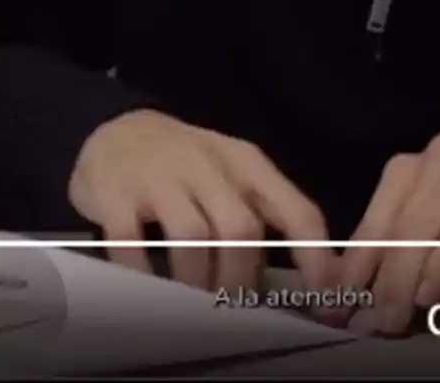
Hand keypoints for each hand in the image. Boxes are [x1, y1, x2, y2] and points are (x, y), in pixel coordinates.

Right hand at [69, 109, 332, 293]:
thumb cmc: (187, 164)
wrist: (117, 128)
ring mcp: (160, 177)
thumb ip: (261, 215)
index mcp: (248, 164)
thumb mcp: (232, 175)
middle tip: (233, 311)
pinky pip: (132, 242)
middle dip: (242, 280)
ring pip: (194, 237)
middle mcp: (209, 166)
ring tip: (193, 307)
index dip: (315, 261)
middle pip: (242, 230)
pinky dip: (143, 272)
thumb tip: (294, 284)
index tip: (323, 303)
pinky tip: (148, 290)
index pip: (298, 212)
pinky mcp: (117, 192)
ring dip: (198, 281)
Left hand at [341, 132, 439, 334]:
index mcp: (408, 168)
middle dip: (377, 280)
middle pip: (395, 227)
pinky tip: (429, 295)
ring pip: (422, 230)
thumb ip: (399, 256)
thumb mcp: (435, 233)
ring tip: (394, 317)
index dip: (353, 266)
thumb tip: (358, 298)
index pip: (373, 222)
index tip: (335, 304)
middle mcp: (436, 158)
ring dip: (404, 280)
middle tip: (370, 322)